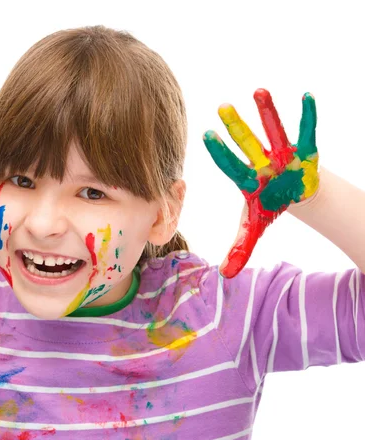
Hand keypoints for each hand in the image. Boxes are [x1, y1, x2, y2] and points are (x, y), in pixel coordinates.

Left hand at [203, 89, 317, 277]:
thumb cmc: (269, 206)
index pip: (230, 165)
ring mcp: (282, 153)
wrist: (291, 193)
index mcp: (247, 179)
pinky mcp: (304, 150)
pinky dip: (307, 116)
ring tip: (258, 90)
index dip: (220, 152)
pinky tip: (305, 96)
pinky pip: (307, 131)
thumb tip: (224, 275)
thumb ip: (240, 248)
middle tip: (221, 106)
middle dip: (236, 127)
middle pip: (247, 143)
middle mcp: (261, 162)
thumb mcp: (254, 228)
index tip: (205, 136)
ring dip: (267, 112)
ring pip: (273, 130)